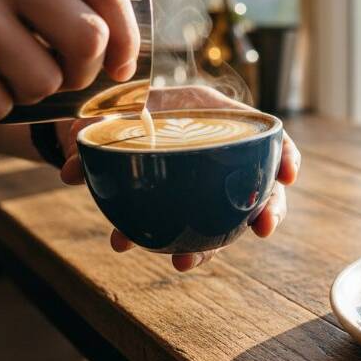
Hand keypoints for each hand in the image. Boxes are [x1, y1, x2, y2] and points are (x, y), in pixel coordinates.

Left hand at [58, 86, 300, 271]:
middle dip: (268, 211)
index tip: (288, 176)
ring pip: (225, 220)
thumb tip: (72, 157)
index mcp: (225, 123)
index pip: (271, 138)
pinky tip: (122, 242)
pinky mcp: (182, 207)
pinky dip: (149, 238)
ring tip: (185, 261)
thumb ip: (107, 123)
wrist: (110, 122)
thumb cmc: (135, 102)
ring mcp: (208, 188)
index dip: (286, 157)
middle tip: (263, 230)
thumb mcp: (128, 100)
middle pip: (262, 188)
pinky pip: (178, 228)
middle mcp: (224, 160)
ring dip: (210, 245)